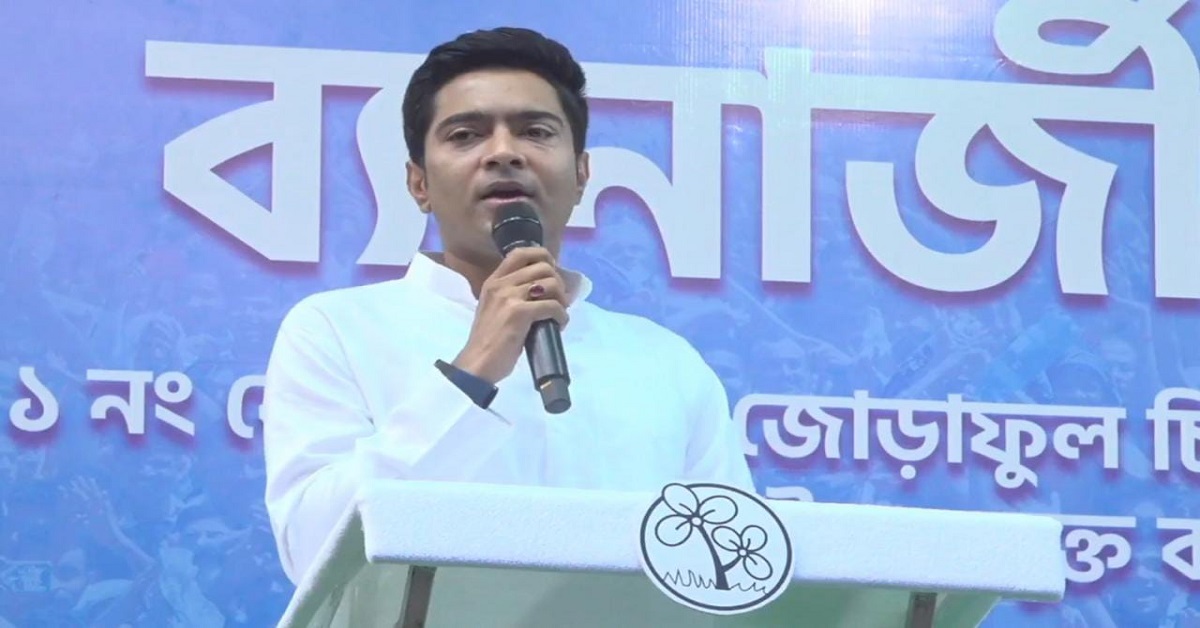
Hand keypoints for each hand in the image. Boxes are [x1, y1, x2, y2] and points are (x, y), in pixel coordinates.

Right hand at [453, 247, 568, 383]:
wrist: (477, 363)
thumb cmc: (487, 341)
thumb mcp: (493, 308)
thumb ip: (511, 296)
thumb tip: (540, 291)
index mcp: (494, 281)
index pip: (520, 253)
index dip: (542, 256)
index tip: (551, 271)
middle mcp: (501, 284)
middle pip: (542, 266)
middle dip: (558, 282)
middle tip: (558, 299)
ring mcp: (510, 297)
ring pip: (551, 283)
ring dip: (562, 299)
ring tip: (558, 313)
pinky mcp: (520, 313)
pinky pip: (552, 306)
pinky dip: (562, 316)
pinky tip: (558, 325)